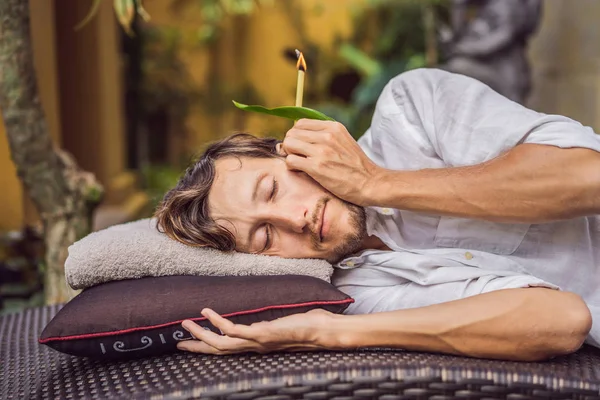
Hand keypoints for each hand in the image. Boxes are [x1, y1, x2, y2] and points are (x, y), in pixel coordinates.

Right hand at [176, 308, 340, 354]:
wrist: (323, 331)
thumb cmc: (309, 327)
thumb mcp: (284, 326)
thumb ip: (272, 326)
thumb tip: (268, 320)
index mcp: (258, 346)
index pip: (228, 350)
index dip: (209, 349)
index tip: (191, 345)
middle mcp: (254, 347)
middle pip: (219, 351)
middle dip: (198, 347)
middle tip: (178, 342)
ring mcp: (257, 342)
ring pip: (221, 343)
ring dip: (201, 334)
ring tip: (185, 323)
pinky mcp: (261, 334)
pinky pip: (234, 330)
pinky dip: (217, 321)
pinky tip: (207, 311)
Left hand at [280, 119, 384, 205]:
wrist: (370, 183)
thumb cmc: (356, 165)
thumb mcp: (344, 140)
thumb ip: (326, 135)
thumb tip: (303, 134)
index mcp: (333, 127)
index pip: (300, 123)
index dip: (297, 135)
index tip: (301, 146)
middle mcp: (327, 136)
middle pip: (292, 133)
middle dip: (291, 145)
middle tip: (298, 156)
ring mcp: (321, 151)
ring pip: (288, 144)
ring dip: (290, 155)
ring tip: (299, 163)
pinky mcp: (317, 167)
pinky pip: (290, 161)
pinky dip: (291, 167)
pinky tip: (300, 171)